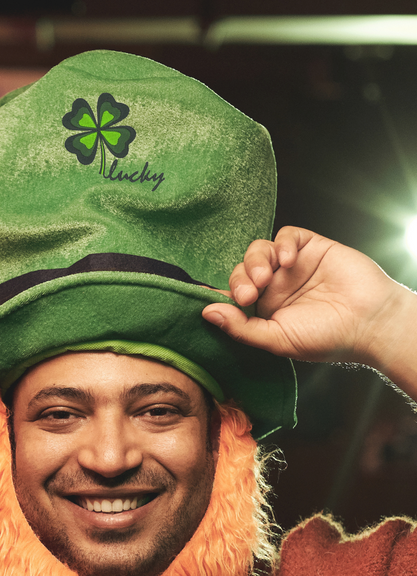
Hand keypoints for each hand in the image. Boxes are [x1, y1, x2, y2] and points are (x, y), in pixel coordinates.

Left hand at [201, 226, 416, 374]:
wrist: (369, 323)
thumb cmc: (325, 338)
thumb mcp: (276, 339)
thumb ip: (241, 328)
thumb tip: (206, 313)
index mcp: (263, 309)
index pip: (232, 295)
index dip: (221, 294)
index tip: (215, 301)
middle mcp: (274, 286)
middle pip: (242, 270)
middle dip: (239, 280)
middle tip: (249, 294)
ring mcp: (292, 266)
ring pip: (259, 250)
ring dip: (255, 261)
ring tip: (265, 278)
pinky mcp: (311, 248)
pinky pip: (287, 236)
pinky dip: (281, 244)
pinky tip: (287, 260)